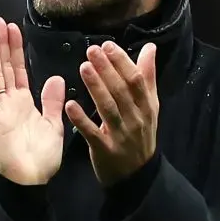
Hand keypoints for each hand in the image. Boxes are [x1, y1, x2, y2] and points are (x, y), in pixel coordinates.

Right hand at [0, 17, 65, 184]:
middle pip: (5, 67)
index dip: (16, 50)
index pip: (19, 70)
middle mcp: (10, 102)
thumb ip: (52, 101)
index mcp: (24, 102)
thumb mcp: (54, 125)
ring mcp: (0, 109)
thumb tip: (56, 77)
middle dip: (2, 44)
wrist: (32, 180)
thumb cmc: (41, 157)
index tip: (14, 29)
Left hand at [64, 41, 158, 186]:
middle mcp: (136, 119)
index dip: (122, 62)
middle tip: (91, 50)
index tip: (107, 45)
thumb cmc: (140, 135)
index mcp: (147, 106)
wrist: (137, 175)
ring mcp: (121, 135)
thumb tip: (149, 47)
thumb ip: (147, 77)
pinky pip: (92, 133)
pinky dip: (81, 119)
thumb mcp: (149, 107)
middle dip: (107, 69)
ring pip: (108, 108)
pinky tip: (70, 104)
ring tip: (83, 68)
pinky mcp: (105, 150)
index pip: (136, 80)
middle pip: (122, 91)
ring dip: (96, 87)